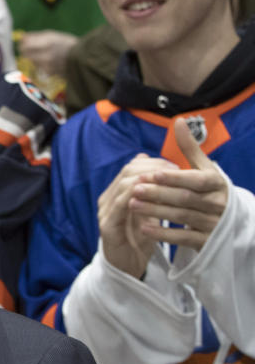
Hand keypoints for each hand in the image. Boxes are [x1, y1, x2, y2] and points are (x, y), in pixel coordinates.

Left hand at [18, 30, 77, 76]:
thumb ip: (35, 36)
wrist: (83, 58)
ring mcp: (48, 66)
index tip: (24, 43)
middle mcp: (46, 55)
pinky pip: (39, 68)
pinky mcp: (50, 74)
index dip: (23, 45)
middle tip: (30, 49)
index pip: (25, 46)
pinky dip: (41, 65)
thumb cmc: (67, 43)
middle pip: (26, 55)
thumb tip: (21, 37)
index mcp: (47, 42)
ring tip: (44, 54)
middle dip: (26, 52)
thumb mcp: (53, 35)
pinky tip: (49, 62)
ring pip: (32, 62)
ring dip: (34, 59)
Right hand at [98, 153, 177, 276]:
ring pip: (125, 184)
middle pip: (128, 171)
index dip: (153, 163)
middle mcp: (107, 199)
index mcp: (116, 194)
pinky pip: (122, 204)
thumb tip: (163, 172)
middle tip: (176, 172)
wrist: (127, 268)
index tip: (175, 167)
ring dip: (149, 180)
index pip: (131, 167)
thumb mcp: (148, 213)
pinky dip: (139, 196)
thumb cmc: (139, 241)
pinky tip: (156, 196)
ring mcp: (105, 211)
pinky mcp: (107, 226)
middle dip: (153, 168)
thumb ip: (153, 195)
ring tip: (170, 183)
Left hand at [129, 118, 227, 250]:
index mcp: (217, 184)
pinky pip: (184, 238)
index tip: (152, 174)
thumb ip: (190, 148)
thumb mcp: (205, 170)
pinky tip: (143, 228)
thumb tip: (178, 121)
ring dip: (155, 211)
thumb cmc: (211, 190)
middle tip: (134, 189)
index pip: (196, 180)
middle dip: (158, 194)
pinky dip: (163, 233)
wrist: (231, 223)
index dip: (175, 177)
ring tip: (132, 204)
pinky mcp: (207, 242)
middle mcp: (218, 204)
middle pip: (185, 198)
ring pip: (182, 216)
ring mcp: (214, 224)